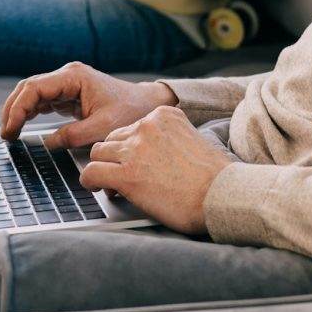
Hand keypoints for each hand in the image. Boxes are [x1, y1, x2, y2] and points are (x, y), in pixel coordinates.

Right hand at [0, 61, 176, 148]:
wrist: (148, 105)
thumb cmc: (131, 112)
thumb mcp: (102, 128)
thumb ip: (73, 136)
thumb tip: (48, 144)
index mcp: (74, 76)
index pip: (35, 88)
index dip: (18, 108)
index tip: (11, 129)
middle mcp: (68, 75)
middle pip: (29, 88)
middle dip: (12, 109)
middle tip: (5, 134)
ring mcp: (67, 84)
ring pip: (32, 93)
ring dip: (19, 111)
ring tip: (10, 133)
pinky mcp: (69, 94)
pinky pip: (42, 101)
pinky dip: (30, 113)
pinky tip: (22, 126)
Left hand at [81, 106, 233, 234]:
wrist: (221, 196)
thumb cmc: (213, 178)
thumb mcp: (192, 140)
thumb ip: (167, 138)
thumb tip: (147, 154)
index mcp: (164, 115)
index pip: (131, 126)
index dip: (129, 147)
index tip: (134, 160)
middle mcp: (147, 126)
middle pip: (112, 138)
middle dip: (114, 157)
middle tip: (120, 174)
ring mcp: (135, 149)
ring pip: (98, 154)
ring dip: (102, 169)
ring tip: (110, 184)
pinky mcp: (125, 175)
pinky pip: (91, 173)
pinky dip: (90, 182)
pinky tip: (98, 188)